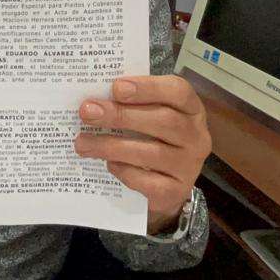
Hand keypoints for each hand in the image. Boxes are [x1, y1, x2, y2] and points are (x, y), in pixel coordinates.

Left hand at [74, 75, 210, 233]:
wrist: (166, 183)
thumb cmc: (153, 137)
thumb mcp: (149, 114)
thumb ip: (130, 103)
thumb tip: (93, 100)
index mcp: (191, 109)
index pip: (178, 91)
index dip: (148, 88)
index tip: (116, 87)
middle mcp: (196, 136)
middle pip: (164, 121)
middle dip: (121, 115)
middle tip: (87, 112)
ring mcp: (189, 166)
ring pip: (152, 153)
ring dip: (112, 146)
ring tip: (83, 142)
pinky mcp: (176, 192)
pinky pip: (149, 182)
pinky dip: (125, 171)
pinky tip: (108, 164)